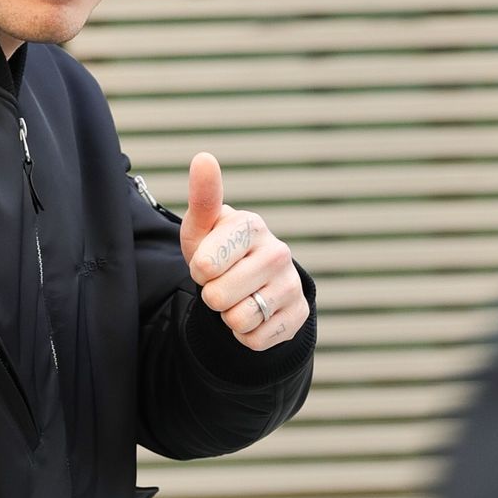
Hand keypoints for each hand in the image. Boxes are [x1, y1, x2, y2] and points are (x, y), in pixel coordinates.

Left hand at [179, 152, 308, 349]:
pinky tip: (253, 315)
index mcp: (251, 225)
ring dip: (228, 317)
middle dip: (211, 297)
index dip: (198, 271)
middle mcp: (278, 251)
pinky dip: (245, 335)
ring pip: (238, 321)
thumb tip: (203, 157)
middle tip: (223, 283)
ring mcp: (291, 284)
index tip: (208, 262)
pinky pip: (254, 340)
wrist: (248, 285)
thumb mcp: (202, 229)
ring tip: (238, 298)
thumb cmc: (218, 251)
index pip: (204, 266)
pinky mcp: (299, 315)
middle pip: (218, 297)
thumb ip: (203, 198)